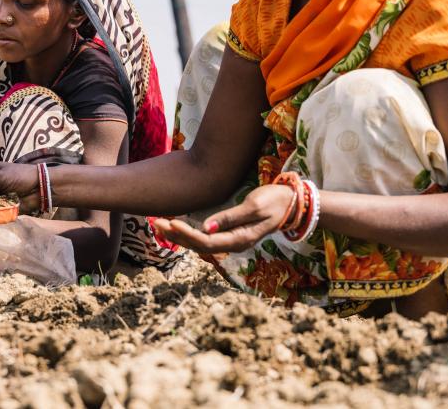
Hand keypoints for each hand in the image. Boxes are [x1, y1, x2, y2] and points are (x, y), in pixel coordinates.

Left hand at [150, 184, 294, 252]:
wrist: (292, 203)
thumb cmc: (275, 201)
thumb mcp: (254, 206)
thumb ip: (230, 218)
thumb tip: (206, 228)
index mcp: (240, 239)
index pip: (206, 241)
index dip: (187, 234)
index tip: (171, 223)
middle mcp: (234, 243)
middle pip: (199, 245)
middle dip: (176, 235)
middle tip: (155, 222)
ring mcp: (232, 240)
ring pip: (200, 243)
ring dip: (179, 235)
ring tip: (159, 224)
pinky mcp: (230, 234)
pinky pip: (205, 237)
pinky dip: (188, 232)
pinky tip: (176, 226)